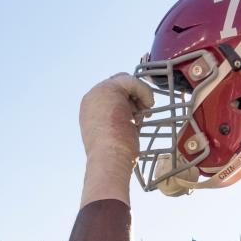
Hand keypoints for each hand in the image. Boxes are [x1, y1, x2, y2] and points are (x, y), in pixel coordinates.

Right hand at [79, 73, 154, 206]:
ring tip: (146, 114)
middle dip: (134, 97)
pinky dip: (144, 91)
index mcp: (91, 110)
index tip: (139, 117)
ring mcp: (99, 92)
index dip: (128, 103)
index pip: (112, 96)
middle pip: (118, 86)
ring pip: (125, 81)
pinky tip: (149, 105)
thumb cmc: (116, 156)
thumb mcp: (117, 134)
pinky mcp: (110, 89)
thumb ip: (121, 121)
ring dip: (140, 94)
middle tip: (145, 114)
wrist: (109, 159)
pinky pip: (132, 80)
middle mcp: (92, 98)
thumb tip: (134, 121)